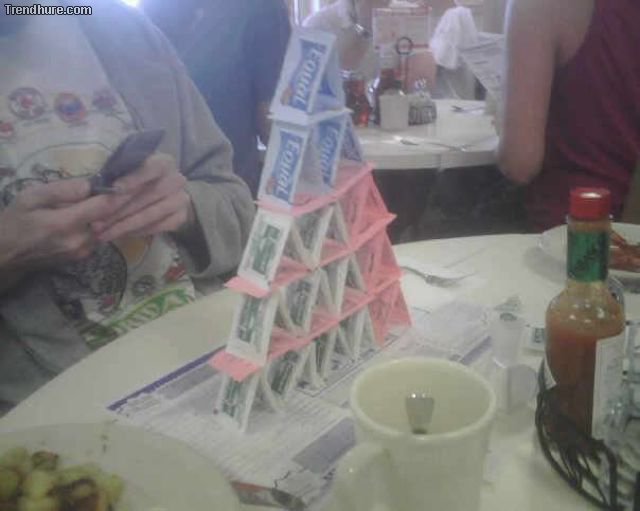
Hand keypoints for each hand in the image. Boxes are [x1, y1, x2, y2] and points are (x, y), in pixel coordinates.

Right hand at [0, 179, 121, 270]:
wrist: (4, 254)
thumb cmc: (15, 221)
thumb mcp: (31, 197)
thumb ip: (62, 190)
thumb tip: (90, 184)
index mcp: (66, 224)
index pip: (104, 206)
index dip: (116, 192)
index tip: (123, 181)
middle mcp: (80, 241)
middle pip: (108, 217)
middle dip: (110, 203)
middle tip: (110, 190)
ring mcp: (83, 252)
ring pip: (104, 227)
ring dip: (102, 215)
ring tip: (91, 203)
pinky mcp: (82, 258)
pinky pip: (97, 237)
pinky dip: (95, 225)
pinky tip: (84, 218)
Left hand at [92, 153, 193, 242]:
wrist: (167, 195)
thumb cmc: (139, 180)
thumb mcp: (128, 172)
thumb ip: (115, 175)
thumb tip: (92, 188)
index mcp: (163, 162)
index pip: (152, 168)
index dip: (134, 178)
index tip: (114, 189)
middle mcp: (176, 179)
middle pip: (148, 195)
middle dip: (119, 210)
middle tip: (96, 222)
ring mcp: (181, 200)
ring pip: (151, 214)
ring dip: (124, 226)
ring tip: (103, 233)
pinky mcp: (181, 217)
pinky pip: (157, 227)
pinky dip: (137, 232)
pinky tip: (121, 235)